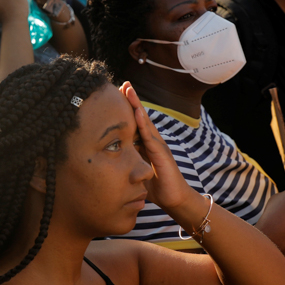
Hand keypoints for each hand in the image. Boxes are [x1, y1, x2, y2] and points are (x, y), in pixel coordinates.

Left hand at [120, 81, 189, 210]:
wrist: (175, 200)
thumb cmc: (156, 187)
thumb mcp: (136, 171)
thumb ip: (127, 162)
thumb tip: (109, 159)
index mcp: (146, 145)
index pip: (135, 123)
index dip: (127, 109)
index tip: (116, 94)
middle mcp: (153, 142)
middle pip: (140, 117)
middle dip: (132, 100)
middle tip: (123, 83)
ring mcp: (159, 146)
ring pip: (146, 121)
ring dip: (137, 105)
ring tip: (128, 89)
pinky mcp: (162, 154)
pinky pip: (150, 136)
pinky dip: (143, 123)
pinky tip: (137, 111)